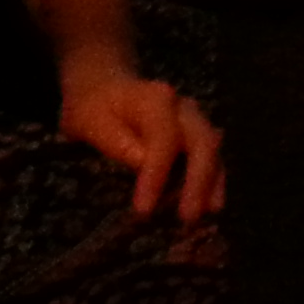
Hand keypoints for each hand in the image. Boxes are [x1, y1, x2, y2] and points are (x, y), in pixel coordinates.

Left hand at [59, 66, 225, 222]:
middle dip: (198, 181)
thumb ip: (115, 140)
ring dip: (211, 183)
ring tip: (207, 214)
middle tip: (188, 217)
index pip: (163, 137)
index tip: (143, 209)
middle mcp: (182, 107)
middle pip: (201, 142)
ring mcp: (193, 120)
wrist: (106, 86)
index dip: (157, 173)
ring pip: (212, 150)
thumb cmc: (94, 108)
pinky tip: (211, 204)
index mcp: (155, 100)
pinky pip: (212, 156)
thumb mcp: (90, 121)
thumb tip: (143, 163)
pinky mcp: (196, 134)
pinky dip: (213, 180)